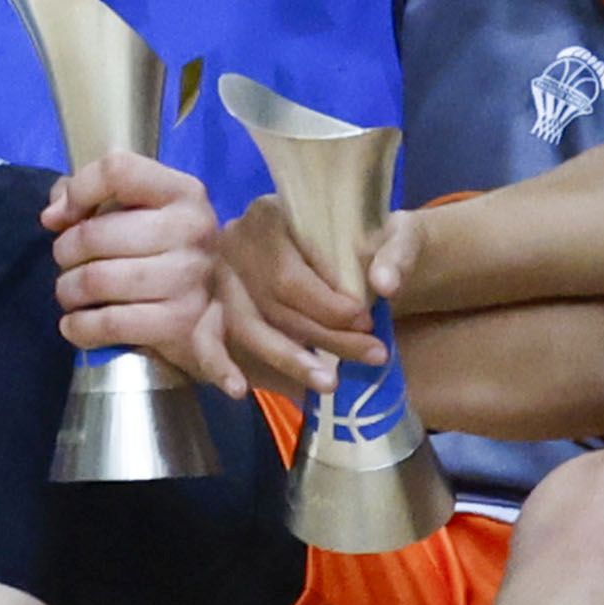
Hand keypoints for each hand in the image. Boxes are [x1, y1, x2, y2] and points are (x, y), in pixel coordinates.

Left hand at [40, 147, 232, 375]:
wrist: (211, 310)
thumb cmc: (157, 249)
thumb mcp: (131, 208)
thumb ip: (84, 194)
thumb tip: (53, 216)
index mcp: (182, 191)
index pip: (117, 170)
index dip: (79, 191)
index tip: (63, 217)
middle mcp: (192, 229)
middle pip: (94, 234)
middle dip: (64, 252)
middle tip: (66, 263)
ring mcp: (189, 277)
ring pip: (97, 280)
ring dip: (68, 290)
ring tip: (71, 293)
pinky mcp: (180, 322)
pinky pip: (109, 323)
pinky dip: (79, 327)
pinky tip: (75, 324)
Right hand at [205, 182, 404, 403]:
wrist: (346, 237)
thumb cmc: (363, 236)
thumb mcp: (388, 231)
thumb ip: (394, 254)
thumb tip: (386, 285)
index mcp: (268, 214)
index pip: (288, 275)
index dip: (328, 307)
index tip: (368, 322)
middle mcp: (236, 242)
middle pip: (271, 304)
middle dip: (324, 337)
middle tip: (371, 355)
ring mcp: (222, 276)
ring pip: (246, 327)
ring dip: (289, 359)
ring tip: (329, 385)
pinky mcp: (218, 304)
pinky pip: (208, 338)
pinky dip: (221, 366)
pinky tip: (239, 389)